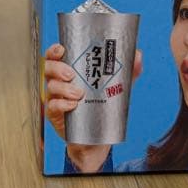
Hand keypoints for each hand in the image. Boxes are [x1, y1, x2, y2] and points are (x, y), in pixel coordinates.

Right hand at [43, 43, 142, 172]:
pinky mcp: (55, 114)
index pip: (55, 56)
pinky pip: (52, 106)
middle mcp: (59, 82)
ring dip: (63, 88)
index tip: (61, 49)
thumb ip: (128, 70)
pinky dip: (61, 104)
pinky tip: (73, 105)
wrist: (97, 137)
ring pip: (50, 87)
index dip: (54, 51)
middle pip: (48, 68)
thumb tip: (138, 55)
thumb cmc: (102, 105)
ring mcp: (55, 98)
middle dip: (58, 68)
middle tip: (71, 74)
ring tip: (79, 94)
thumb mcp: (116, 86)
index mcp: (69, 70)